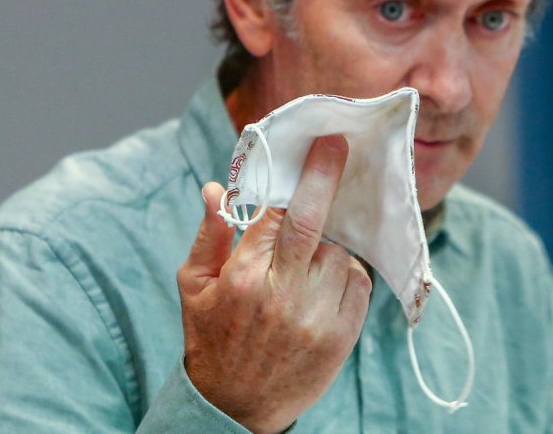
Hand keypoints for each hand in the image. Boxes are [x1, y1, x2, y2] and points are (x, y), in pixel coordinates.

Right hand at [177, 135, 371, 433]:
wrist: (236, 408)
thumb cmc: (212, 339)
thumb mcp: (195, 287)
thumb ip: (209, 235)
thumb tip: (217, 188)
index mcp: (244, 277)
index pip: (277, 212)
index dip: (300, 175)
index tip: (319, 145)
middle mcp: (282, 294)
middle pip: (314, 222)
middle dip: (327, 178)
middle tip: (338, 148)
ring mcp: (316, 316)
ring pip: (340, 252)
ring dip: (330, 244)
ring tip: (308, 260)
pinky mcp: (342, 336)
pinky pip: (358, 283)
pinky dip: (347, 274)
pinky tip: (324, 284)